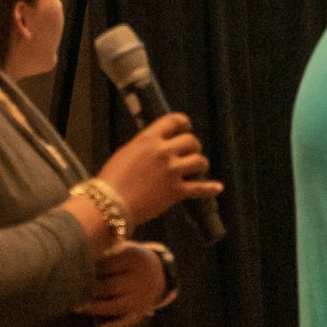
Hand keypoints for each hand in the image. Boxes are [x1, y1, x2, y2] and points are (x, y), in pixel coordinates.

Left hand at [76, 240, 168, 326]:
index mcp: (134, 257)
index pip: (106, 264)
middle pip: (109, 286)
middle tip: (68, 290)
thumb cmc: (131, 258)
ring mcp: (142, 297)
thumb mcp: (124, 247)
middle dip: (88, 289)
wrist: (160, 272)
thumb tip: (78, 257)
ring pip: (114, 306)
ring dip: (93, 308)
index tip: (69, 270)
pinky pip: (127, 322)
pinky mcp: (142, 311)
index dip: (87, 268)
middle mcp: (140, 278)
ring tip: (75, 307)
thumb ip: (105, 250)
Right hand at [96, 112, 222, 225]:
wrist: (109, 205)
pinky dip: (210, 188)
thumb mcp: (127, 152)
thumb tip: (157, 143)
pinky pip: (199, 188)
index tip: (186, 128)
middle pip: (191, 141)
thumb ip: (146, 145)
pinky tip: (218, 187)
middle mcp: (163, 152)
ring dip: (199, 164)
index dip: (184, 123)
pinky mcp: (176, 192)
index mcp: (149, 139)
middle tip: (188, 153)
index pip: (175, 121)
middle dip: (192, 147)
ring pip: (199, 161)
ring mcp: (172, 172)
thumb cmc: (112, 179)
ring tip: (195, 169)